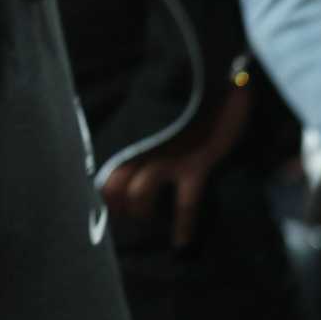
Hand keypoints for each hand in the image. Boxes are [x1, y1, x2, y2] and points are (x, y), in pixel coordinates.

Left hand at [100, 85, 252, 247]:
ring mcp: (169, 156)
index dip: (99, 186)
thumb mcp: (157, 106)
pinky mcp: (196, 164)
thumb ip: (142, 126)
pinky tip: (180, 244)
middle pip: (114, 182)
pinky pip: (186, 204)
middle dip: (113, 205)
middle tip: (120, 217)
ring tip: (148, 219)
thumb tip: (131, 150)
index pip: (105, 163)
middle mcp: (145, 145)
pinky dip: (183, 227)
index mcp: (135, 131)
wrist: (221, 75)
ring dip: (141, 212)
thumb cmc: (189, 92)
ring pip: (140, 195)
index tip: (100, 201)